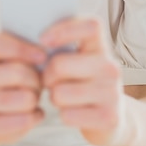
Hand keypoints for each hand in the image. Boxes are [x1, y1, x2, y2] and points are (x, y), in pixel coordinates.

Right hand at [0, 32, 46, 145]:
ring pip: (26, 98)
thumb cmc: (9, 78)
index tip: (43, 56)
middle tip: (38, 83)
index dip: (23, 49)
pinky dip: (36, 116)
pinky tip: (31, 113)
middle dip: (37, 79)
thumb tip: (47, 52)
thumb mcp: (12, 58)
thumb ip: (26, 49)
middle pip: (19, 73)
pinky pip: (25, 120)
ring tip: (32, 97)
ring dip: (36, 98)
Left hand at [40, 17, 124, 145]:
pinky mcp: (109, 117)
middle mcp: (110, 67)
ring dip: (54, 97)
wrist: (111, 119)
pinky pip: (68, 115)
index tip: (43, 40)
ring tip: (64, 97)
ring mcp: (112, 92)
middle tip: (50, 81)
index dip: (64, 29)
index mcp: (101, 48)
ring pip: (60, 93)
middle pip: (60, 64)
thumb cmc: (83, 84)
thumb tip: (33, 42)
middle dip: (47, 76)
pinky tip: (73, 112)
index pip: (91, 26)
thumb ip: (62, 48)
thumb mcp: (78, 61)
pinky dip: (64, 115)